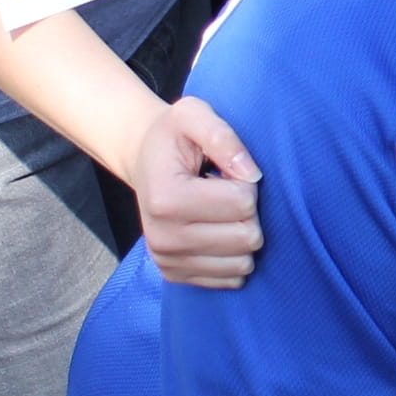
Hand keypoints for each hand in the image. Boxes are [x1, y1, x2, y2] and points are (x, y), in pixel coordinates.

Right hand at [137, 97, 262, 288]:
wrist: (144, 161)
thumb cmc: (174, 136)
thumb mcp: (194, 115)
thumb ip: (223, 136)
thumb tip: (252, 174)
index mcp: (167, 199)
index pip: (243, 204)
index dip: (247, 182)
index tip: (228, 172)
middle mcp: (162, 237)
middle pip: (247, 237)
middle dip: (248, 211)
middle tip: (226, 192)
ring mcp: (167, 261)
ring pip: (243, 263)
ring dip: (242, 234)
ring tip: (219, 211)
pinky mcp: (175, 275)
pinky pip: (231, 280)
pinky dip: (234, 255)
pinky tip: (217, 231)